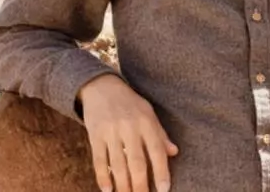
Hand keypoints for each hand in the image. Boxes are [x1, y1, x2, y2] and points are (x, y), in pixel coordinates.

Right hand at [78, 74, 178, 191]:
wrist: (101, 88)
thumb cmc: (130, 103)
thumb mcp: (149, 113)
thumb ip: (160, 134)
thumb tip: (174, 153)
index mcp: (147, 123)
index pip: (157, 152)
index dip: (162, 172)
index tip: (164, 190)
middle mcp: (130, 128)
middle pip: (137, 162)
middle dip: (141, 185)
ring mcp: (111, 132)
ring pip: (118, 164)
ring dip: (123, 185)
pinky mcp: (95, 135)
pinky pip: (99, 160)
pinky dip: (103, 176)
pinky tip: (107, 190)